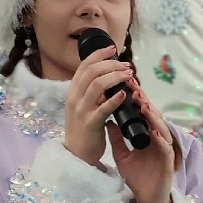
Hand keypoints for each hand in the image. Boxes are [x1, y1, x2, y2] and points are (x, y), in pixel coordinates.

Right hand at [64, 43, 129, 169]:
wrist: (77, 154)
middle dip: (111, 64)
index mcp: (73, 91)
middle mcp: (74, 98)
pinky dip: (115, 99)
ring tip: (129, 75)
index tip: (113, 48)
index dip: (99, 54)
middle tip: (127, 65)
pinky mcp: (90, 124)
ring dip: (115, 77)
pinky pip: (103, 108)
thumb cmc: (85, 129)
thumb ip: (92, 92)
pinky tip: (124, 94)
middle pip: (92, 71)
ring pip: (97, 85)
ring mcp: (81, 110)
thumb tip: (108, 76)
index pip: (84, 65)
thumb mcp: (84, 106)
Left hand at [105, 62, 176, 202]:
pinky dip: (160, 140)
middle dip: (145, 102)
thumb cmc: (138, 177)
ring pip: (161, 129)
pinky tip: (153, 132)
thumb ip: (117, 139)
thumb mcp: (122, 155)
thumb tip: (107, 120)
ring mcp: (164, 150)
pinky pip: (166, 149)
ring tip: (143, 105)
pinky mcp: (168, 163)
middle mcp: (158, 140)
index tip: (126, 86)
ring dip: (153, 117)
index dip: (136, 100)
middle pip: (154, 116)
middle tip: (134, 87)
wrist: (147, 198)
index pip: (143, 114)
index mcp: (148, 136)